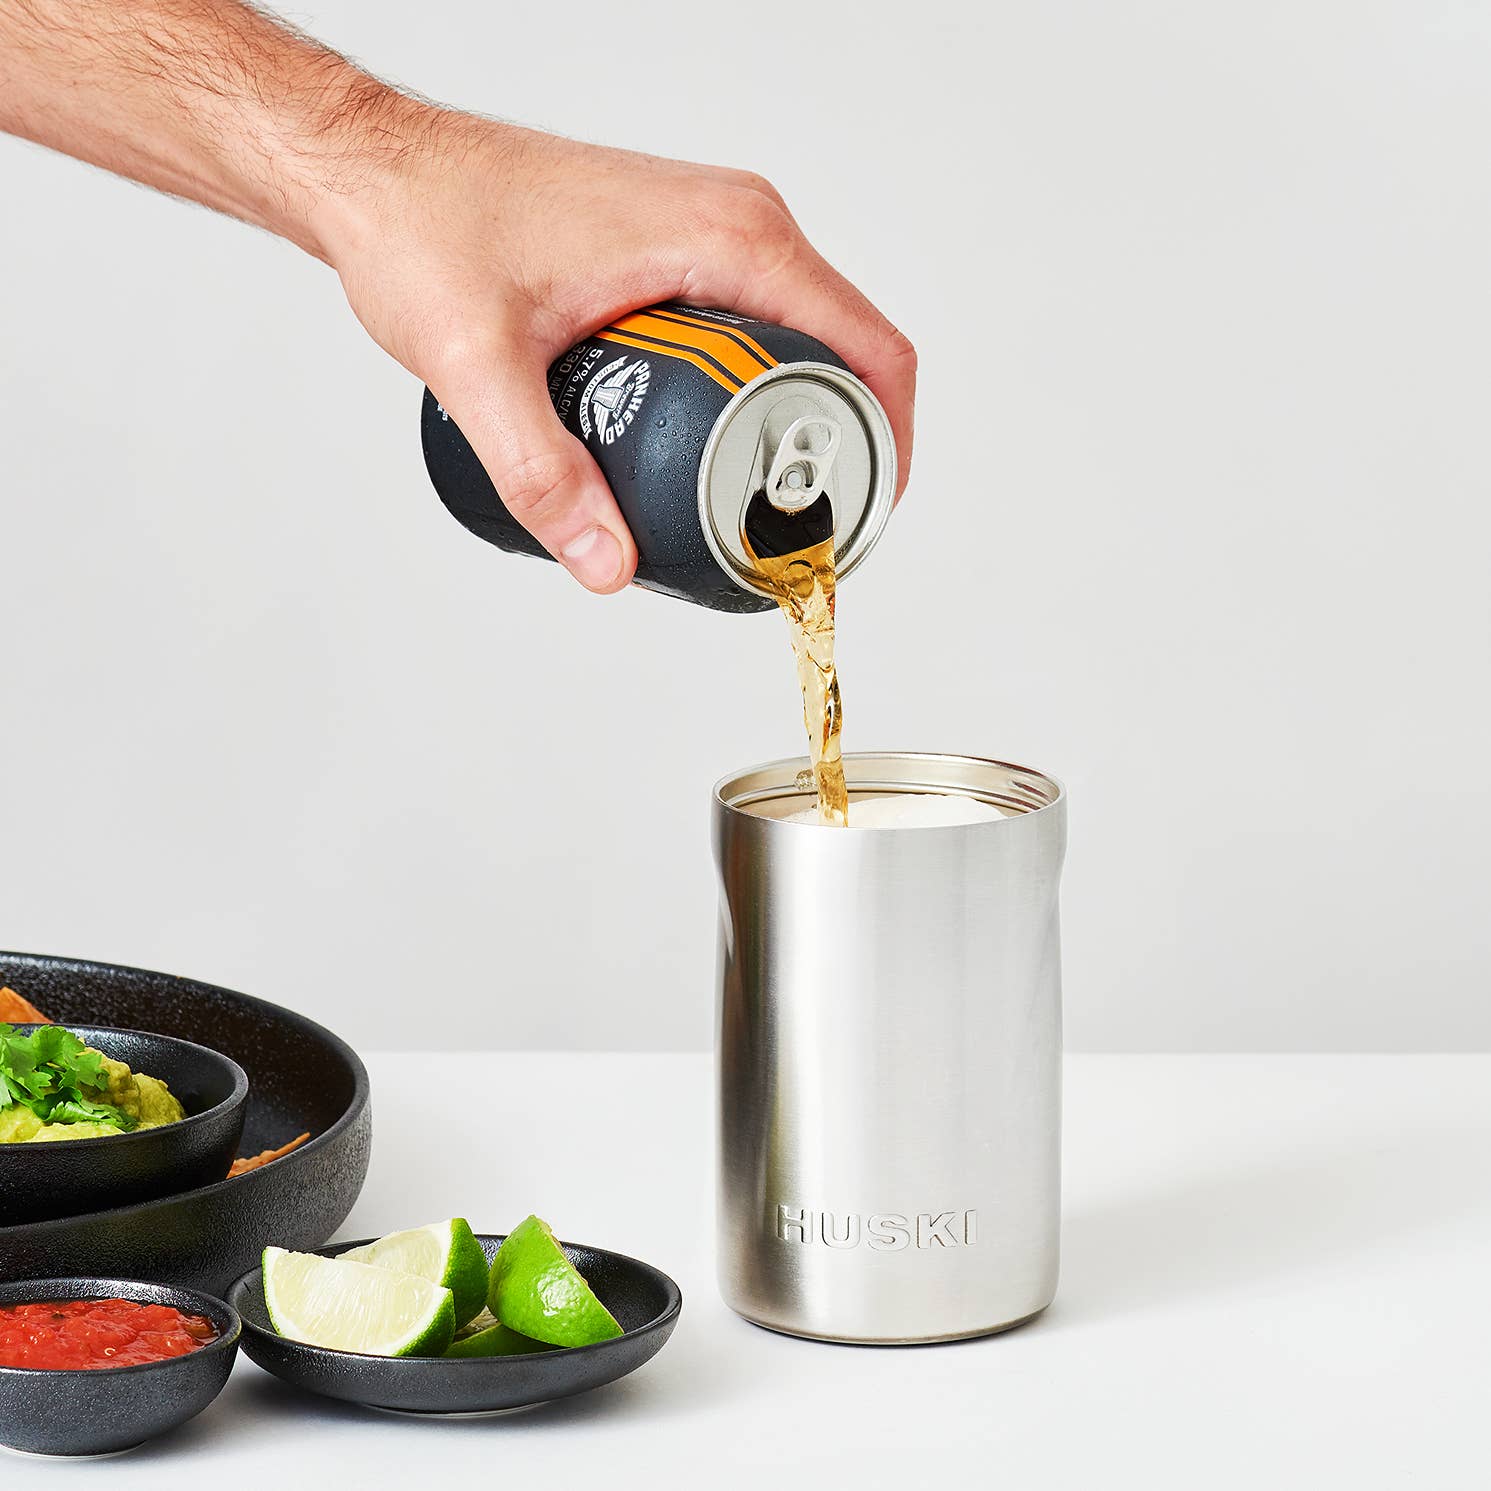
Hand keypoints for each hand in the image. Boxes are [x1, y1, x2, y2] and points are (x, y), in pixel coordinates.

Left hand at [315, 106, 916, 593]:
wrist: (379, 170)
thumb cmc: (424, 224)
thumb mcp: (478, 365)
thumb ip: (540, 472)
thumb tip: (607, 561)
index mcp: (725, 237)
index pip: (865, 347)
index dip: (889, 442)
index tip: (867, 514)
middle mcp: (736, 221)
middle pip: (847, 348)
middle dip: (845, 444)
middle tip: (805, 526)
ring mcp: (711, 228)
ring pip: (806, 335)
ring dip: (805, 418)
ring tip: (765, 498)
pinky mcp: (680, 245)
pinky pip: (762, 319)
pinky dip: (768, 386)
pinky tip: (722, 443)